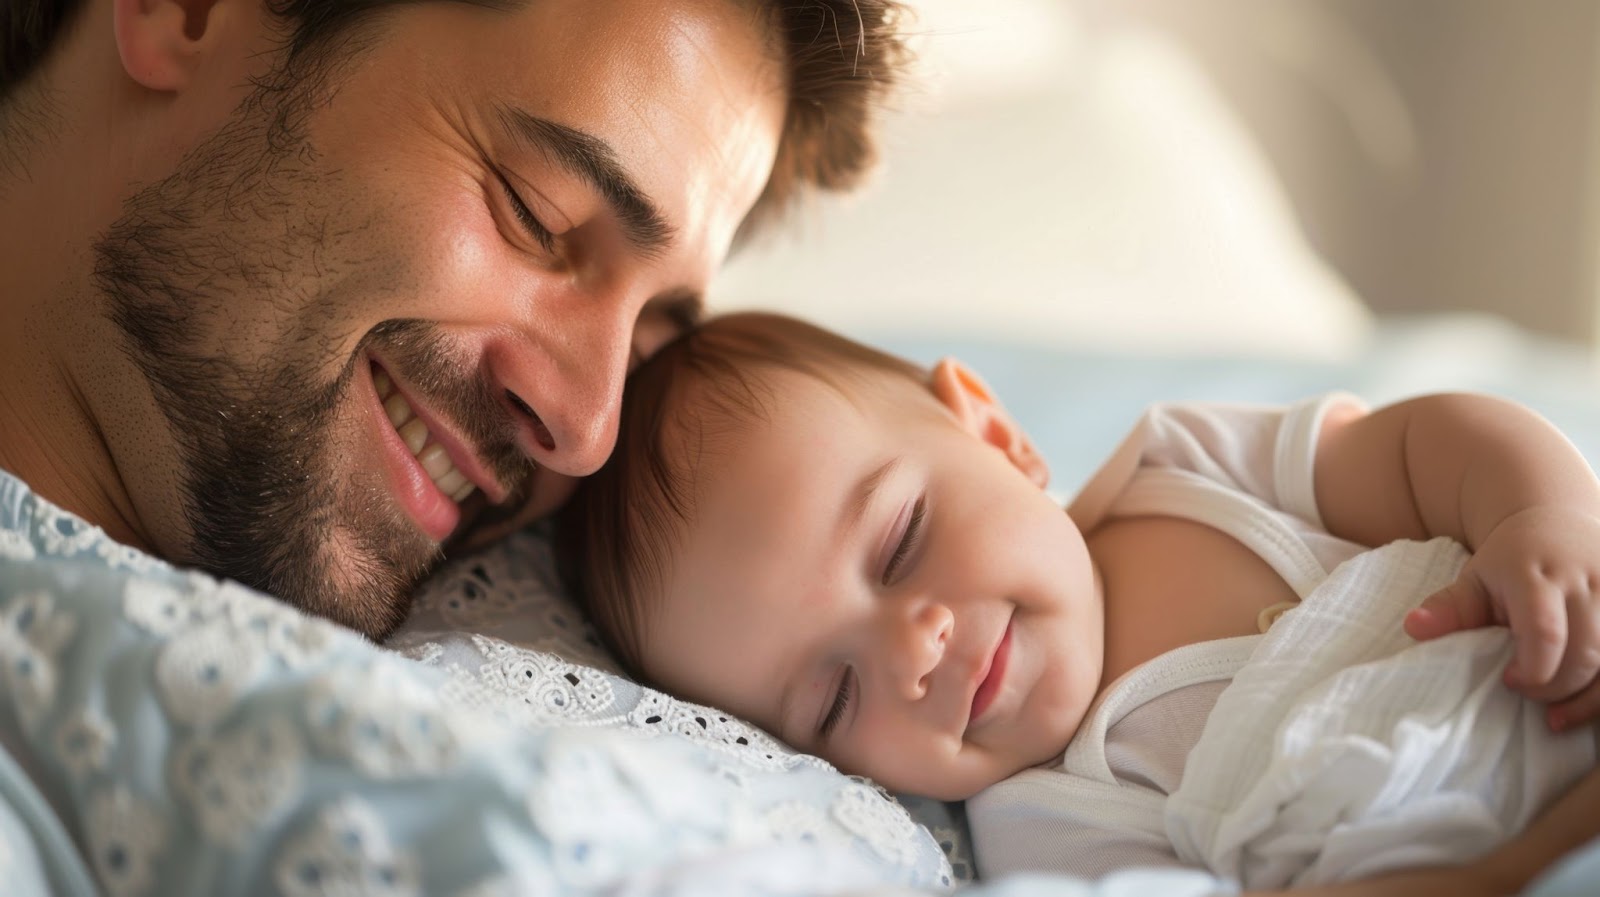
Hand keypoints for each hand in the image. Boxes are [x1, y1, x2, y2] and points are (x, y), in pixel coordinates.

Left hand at [1403, 504, 1599, 730]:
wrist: (1558, 522)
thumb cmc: (1510, 562)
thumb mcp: (1474, 579)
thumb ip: (1448, 607)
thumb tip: (1413, 628)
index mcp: (1537, 575)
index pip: (1544, 631)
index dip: (1532, 669)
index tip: (1508, 680)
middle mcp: (1586, 582)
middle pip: (1585, 654)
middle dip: (1557, 688)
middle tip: (1528, 694)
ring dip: (1589, 698)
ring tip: (1556, 714)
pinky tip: (1586, 703)